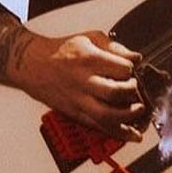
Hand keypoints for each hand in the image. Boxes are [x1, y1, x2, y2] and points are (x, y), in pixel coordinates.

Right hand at [15, 30, 145, 141]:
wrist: (33, 64)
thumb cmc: (62, 51)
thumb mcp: (90, 38)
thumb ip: (115, 48)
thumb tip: (136, 58)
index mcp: (88, 60)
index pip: (120, 69)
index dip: (131, 70)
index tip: (132, 70)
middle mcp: (83, 82)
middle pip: (114, 93)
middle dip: (132, 93)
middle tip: (135, 89)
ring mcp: (78, 100)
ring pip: (106, 116)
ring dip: (128, 117)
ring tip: (138, 110)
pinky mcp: (75, 114)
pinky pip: (98, 127)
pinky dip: (117, 133)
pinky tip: (131, 134)